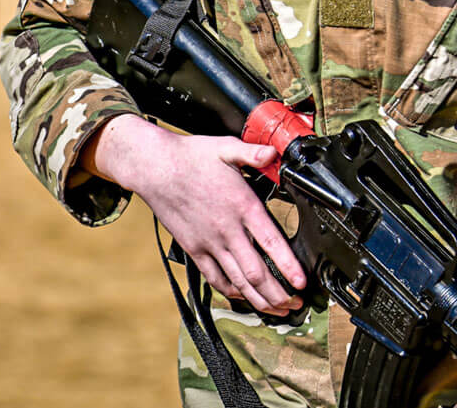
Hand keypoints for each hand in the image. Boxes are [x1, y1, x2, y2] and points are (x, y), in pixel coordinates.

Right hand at [82, 114, 305, 315]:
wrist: (154, 168)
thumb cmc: (190, 157)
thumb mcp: (226, 147)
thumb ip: (253, 152)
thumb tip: (274, 153)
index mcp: (242, 205)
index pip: (271, 242)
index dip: (288, 266)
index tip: (302, 283)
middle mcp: (227, 230)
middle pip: (256, 272)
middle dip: (278, 294)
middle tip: (295, 304)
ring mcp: (209, 243)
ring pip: (237, 281)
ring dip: (259, 299)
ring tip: (276, 310)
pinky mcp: (194, 249)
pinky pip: (214, 278)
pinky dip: (231, 291)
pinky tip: (243, 297)